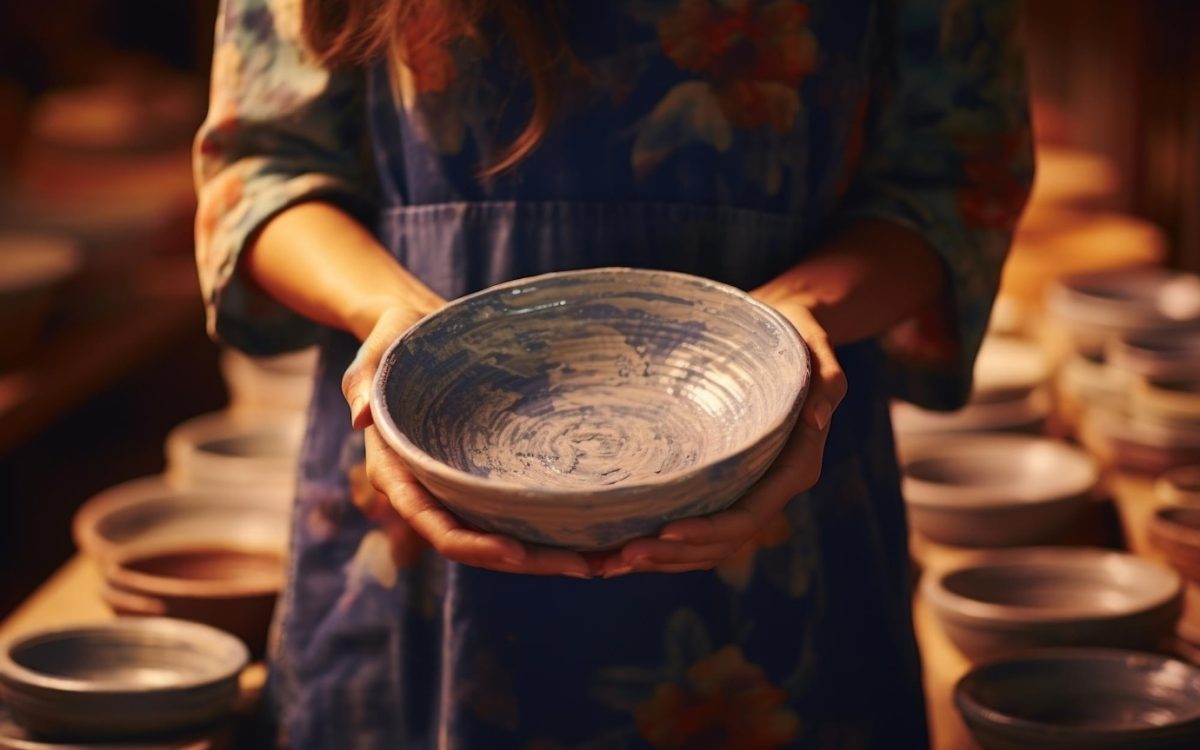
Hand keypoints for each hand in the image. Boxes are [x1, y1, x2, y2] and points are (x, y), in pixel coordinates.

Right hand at [344, 305, 594, 577]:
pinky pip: (514, 509)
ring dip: (547, 554)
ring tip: (603, 560)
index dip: (473, 544)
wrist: (413, 330)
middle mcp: (428, 489)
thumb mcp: (375, 349)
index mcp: (397, 471)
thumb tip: (360, 416)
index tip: (516, 552)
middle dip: (528, 562)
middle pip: (476, 544)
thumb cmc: (394, 338)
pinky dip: (548, 525)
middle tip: (586, 567)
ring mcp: (458, 486)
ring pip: (500, 536)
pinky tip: (593, 527)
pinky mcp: (482, 474)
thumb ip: (362, 379)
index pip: (433, 522)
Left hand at [597, 292, 846, 576]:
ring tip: (610, 565)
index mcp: (796, 465)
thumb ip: (825, 383)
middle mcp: (773, 488)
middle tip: (623, 555)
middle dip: (674, 554)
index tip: (666, 532)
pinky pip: (697, 527)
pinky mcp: (726, 486)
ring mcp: (748, 492)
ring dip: (662, 561)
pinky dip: (662, 547)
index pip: (751, 513)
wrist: (784, 332)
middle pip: (724, 541)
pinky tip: (617, 552)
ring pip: (709, 546)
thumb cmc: (795, 335)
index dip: (709, 530)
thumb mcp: (815, 347)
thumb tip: (816, 419)